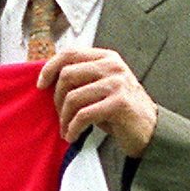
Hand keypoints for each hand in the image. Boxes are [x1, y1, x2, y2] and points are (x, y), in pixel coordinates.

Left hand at [36, 48, 157, 156]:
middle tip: (60, 116)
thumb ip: (81, 77)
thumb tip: (46, 79)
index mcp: (106, 57)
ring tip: (66, 129)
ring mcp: (117, 83)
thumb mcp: (100, 86)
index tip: (40, 85)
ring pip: (72, 97)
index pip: (69, 53)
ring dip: (64, 118)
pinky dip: (73, 128)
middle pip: (67, 75)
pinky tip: (72, 136)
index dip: (49, 68)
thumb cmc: (118, 110)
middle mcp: (113, 66)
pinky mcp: (119, 103)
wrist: (149, 130)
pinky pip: (83, 115)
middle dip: (57, 99)